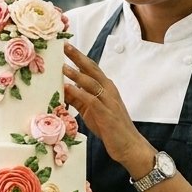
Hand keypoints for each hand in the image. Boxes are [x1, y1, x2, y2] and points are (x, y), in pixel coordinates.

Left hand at [63, 43, 150, 172]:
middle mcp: (109, 90)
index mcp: (106, 87)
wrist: (129, 145)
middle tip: (64, 46)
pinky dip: (79, 93)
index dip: (79, 56)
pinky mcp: (106, 113)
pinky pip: (91, 100)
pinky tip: (68, 88)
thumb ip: (78, 99)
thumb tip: (62, 88)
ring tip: (62, 66)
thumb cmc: (109, 128)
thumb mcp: (90, 111)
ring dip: (76, 74)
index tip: (66, 45)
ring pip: (91, 83)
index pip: (91, 68)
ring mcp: (109, 101)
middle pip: (92, 69)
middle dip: (78, 57)